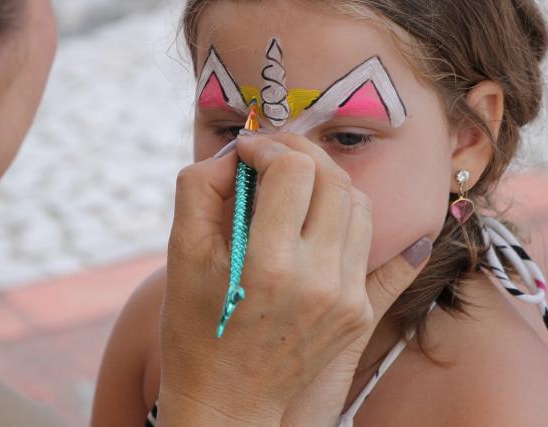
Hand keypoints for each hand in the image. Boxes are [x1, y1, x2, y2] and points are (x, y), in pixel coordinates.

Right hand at [156, 133, 428, 425]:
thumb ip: (201, 188)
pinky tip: (316, 210)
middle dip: (299, 152)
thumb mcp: (180, 254)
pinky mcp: (358, 312)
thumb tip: (238, 154)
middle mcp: (318, 279)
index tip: (246, 150)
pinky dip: (341, 216)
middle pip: (331, 179)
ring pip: (357, 204)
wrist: (226, 401)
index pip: (292, 169)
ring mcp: (346, 298)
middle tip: (271, 154)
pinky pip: (368, 244)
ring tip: (292, 185)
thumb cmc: (194, 325)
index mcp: (269, 263)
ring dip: (324, 181)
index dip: (266, 146)